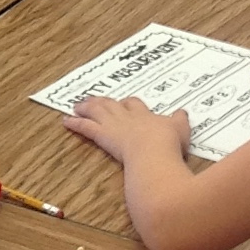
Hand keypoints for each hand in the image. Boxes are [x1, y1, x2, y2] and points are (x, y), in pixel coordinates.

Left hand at [62, 94, 191, 167]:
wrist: (155, 151)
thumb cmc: (169, 143)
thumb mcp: (182, 130)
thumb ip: (180, 121)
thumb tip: (182, 112)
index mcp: (145, 115)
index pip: (134, 105)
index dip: (129, 103)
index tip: (126, 102)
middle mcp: (128, 117)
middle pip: (112, 105)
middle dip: (104, 102)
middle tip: (95, 99)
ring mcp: (114, 125)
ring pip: (97, 111)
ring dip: (87, 107)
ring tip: (78, 105)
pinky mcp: (104, 135)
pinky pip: (86, 127)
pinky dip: (75, 123)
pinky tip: (66, 121)